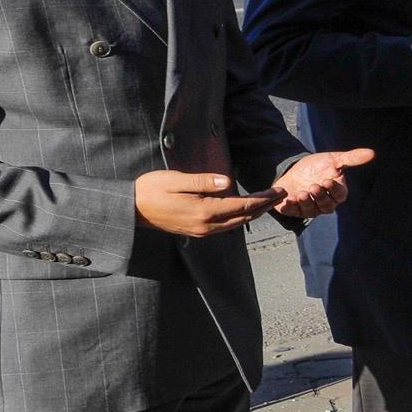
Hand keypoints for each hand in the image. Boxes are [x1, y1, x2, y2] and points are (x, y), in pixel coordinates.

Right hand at [135, 171, 272, 238]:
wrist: (131, 209)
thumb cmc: (151, 190)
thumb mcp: (175, 180)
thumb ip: (202, 182)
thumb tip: (228, 181)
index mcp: (203, 212)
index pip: (241, 206)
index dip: (262, 199)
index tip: (279, 191)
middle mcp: (206, 226)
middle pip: (243, 218)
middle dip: (264, 207)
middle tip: (281, 195)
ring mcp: (201, 231)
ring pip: (236, 224)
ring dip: (254, 214)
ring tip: (268, 202)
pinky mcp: (197, 231)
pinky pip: (225, 227)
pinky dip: (240, 218)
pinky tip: (245, 211)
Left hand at [267, 147, 374, 220]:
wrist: (293, 169)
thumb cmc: (316, 166)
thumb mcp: (333, 160)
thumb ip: (352, 158)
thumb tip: (372, 153)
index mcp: (336, 193)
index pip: (339, 195)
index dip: (334, 190)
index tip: (328, 180)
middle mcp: (324, 203)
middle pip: (326, 205)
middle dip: (320, 196)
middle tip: (313, 186)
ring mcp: (309, 208)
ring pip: (311, 210)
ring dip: (307, 202)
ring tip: (301, 193)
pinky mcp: (294, 209)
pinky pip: (293, 212)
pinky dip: (291, 206)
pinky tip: (289, 198)